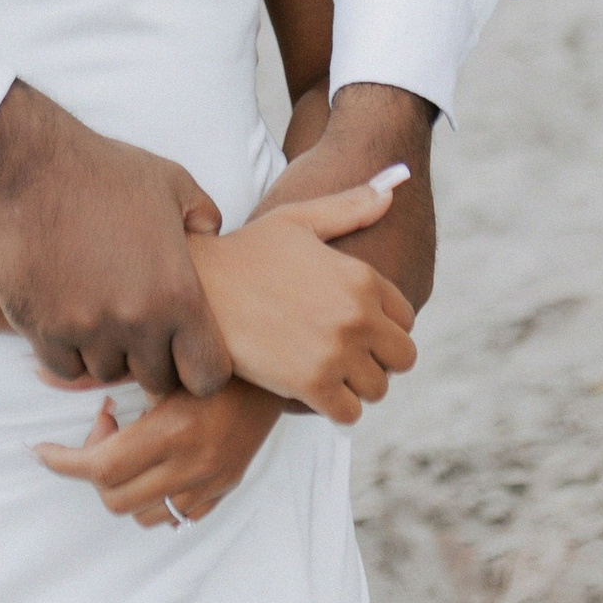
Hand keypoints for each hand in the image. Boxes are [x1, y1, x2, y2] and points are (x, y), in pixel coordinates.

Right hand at [0, 82, 233, 399]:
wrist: (31, 167)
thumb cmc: (104, 171)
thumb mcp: (173, 183)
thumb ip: (205, 218)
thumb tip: (213, 238)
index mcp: (178, 294)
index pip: (208, 375)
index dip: (201, 368)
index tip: (186, 351)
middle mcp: (136, 322)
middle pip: (156, 380)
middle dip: (152, 359)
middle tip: (138, 327)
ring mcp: (87, 329)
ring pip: (107, 373)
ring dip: (107, 352)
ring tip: (100, 312)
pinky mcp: (43, 329)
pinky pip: (65, 367)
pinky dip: (69, 351)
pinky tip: (68, 317)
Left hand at [35, 379, 285, 527]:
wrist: (279, 366)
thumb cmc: (214, 352)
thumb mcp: (160, 360)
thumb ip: (101, 374)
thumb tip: (40, 375)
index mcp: (173, 432)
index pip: (100, 468)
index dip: (62, 462)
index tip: (42, 450)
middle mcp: (193, 467)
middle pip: (115, 498)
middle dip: (93, 469)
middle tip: (104, 427)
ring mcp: (211, 483)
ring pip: (143, 514)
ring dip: (122, 486)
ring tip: (130, 444)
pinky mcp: (224, 489)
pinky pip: (176, 516)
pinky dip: (154, 496)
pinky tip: (156, 461)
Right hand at [189, 183, 416, 423]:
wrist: (197, 290)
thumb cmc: (245, 252)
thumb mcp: (298, 220)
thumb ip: (349, 208)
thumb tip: (393, 188)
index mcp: (362, 277)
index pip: (406, 319)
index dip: (383, 327)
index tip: (356, 330)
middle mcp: (357, 314)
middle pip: (402, 358)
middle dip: (378, 360)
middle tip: (347, 358)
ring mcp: (337, 351)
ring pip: (377, 389)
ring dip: (357, 387)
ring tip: (329, 375)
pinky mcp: (311, 384)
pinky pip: (349, 414)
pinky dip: (336, 409)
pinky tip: (313, 393)